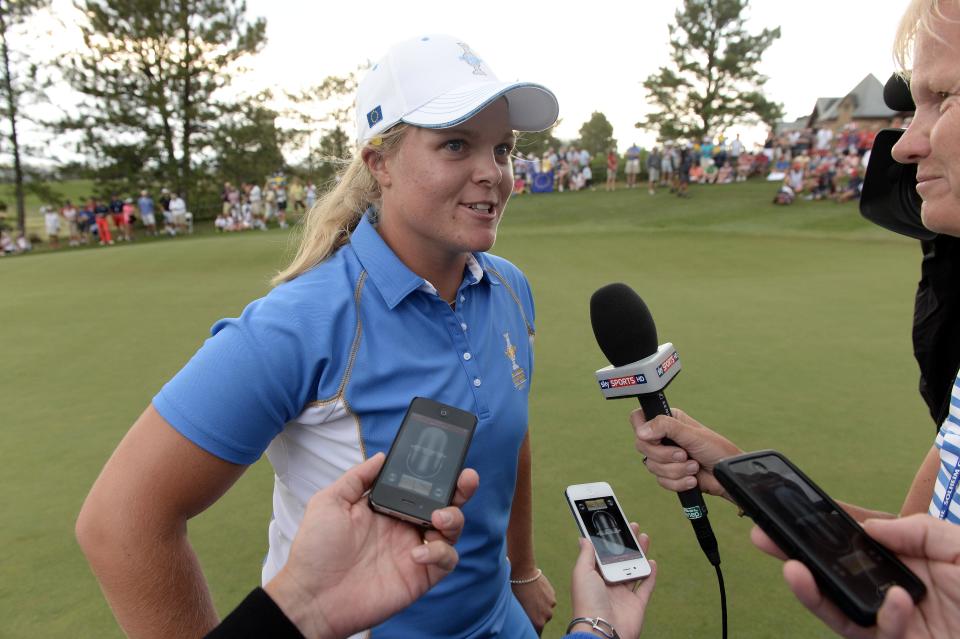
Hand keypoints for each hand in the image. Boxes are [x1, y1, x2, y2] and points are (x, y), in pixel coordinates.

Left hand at [264, 453, 479, 638]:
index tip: (446, 458)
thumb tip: (381, 456)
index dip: (436, 473)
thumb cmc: (315, 550)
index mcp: (388, 507)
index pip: (420, 486)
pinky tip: (418, 551)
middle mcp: (405, 526)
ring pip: (452, 530)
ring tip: (439, 517)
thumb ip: (358, 477)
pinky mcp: (420, 576)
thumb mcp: (330, 501)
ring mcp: (414, 550)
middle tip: (466, 478)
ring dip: (454, 518)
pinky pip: (446, 560)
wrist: (311, 595)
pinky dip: (439, 552)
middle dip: (461, 489)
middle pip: (444, 503)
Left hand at [511, 567, 556, 633]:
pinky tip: (535, 590)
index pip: (536, 632)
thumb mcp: (517, 610)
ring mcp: (551, 606)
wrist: (522, 574)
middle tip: (526, 606)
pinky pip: (548, 600)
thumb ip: (525, 620)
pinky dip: (543, 597)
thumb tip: (525, 624)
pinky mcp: (553, 596)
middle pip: (542, 620)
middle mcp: (546, 616)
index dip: (531, 628)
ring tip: (530, 596)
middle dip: (535, 616)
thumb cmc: (515, 592)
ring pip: (545, 609)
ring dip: (540, 606)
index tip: (527, 621)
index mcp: (537, 623)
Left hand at [570, 524, 656, 638]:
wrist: (601, 630)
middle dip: (626, 543)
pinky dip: (650, 575)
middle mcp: (609, 585)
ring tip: (643, 537)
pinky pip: (646, 587)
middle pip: (620, 560)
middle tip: (631, 527)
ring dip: (639, 554)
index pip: (602, 555)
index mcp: (594, 577)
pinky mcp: (637, 604)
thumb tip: (584, 538)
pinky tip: (652, 562)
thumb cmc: (587, 602)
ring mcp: (624, 595)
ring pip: (634, 570)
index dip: (608, 541)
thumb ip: (586, 555)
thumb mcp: (582, 573)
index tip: (613, 526)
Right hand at [632, 407, 740, 498]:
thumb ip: (666, 427)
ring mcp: (665, 457)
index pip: (638, 419)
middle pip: (642, 446)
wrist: (726, 476)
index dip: (643, 431)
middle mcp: (663, 437)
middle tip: (684, 454)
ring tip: (694, 467)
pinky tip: (692, 479)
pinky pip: (661, 481)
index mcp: (668, 421)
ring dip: (677, 470)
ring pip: (652, 466)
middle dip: (665, 456)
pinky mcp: (669, 474)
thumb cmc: (717, 450)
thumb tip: (642, 431)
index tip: (658, 439)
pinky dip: (679, 482)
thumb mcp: (692, 434)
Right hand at [750, 515, 959, 638]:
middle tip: (763, 536)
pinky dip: (883, 619)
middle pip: (832, 574)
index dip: (822, 526)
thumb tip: (872, 532)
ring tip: (794, 569)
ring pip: (838, 611)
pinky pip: (875, 636)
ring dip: (812, 593)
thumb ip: (921, 531)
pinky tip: (898, 602)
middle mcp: (891, 591)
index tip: (790, 510)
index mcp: (905, 562)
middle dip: (795, 555)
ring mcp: (892, 625)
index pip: (853, 540)